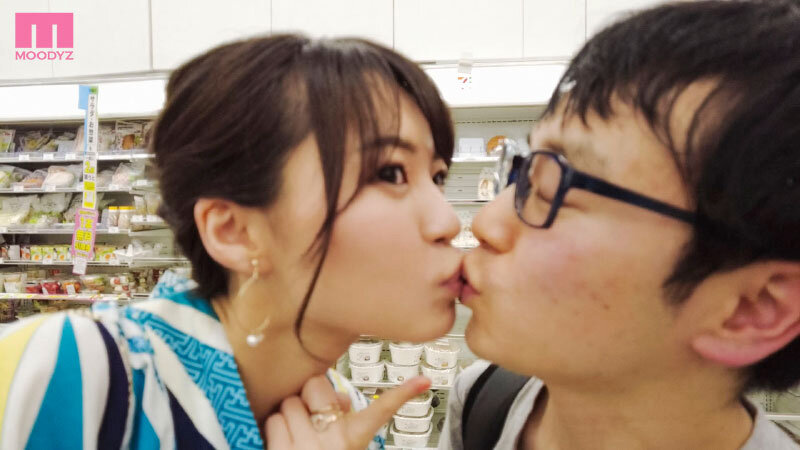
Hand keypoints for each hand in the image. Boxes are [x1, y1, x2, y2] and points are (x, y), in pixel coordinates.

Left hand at [265, 375, 430, 448]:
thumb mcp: (346, 448)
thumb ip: (346, 420)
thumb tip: (338, 397)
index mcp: (354, 442)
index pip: (381, 411)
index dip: (403, 394)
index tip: (423, 381)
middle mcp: (332, 443)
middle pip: (314, 386)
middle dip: (309, 396)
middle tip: (312, 415)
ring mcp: (305, 448)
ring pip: (289, 402)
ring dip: (290, 415)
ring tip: (298, 434)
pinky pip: (273, 420)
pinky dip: (276, 429)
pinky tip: (285, 443)